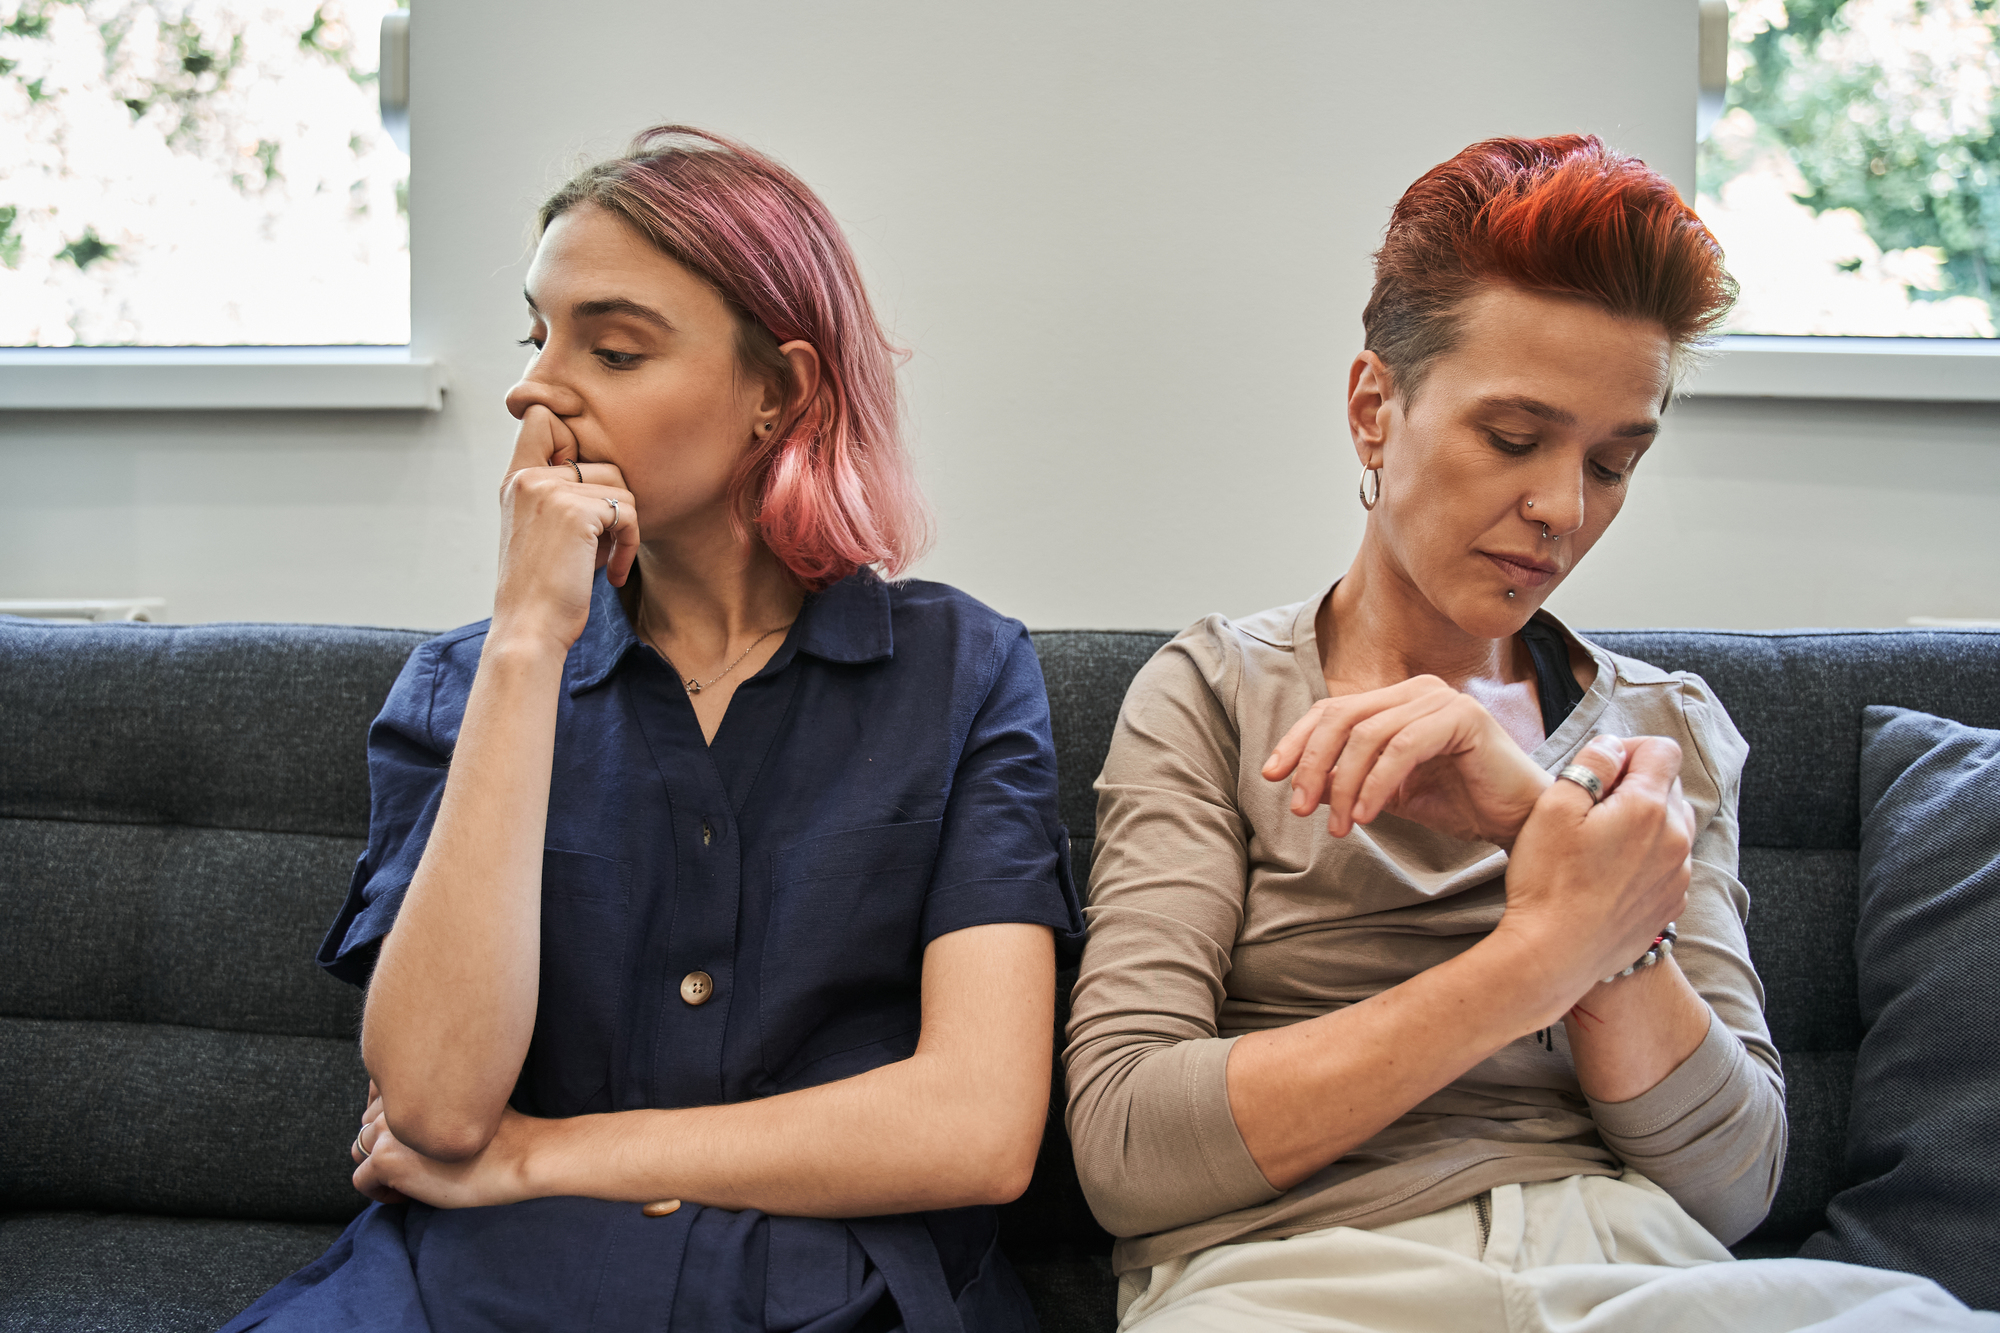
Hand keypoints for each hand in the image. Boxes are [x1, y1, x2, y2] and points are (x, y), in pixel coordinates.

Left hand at [350, 1081, 542, 1209]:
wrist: (518, 1155)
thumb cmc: (501, 1131)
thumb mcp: (464, 1101)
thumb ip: (432, 1097)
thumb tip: (400, 1116)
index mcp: (415, 1077)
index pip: (379, 1099)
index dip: (397, 1125)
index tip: (420, 1142)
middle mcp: (395, 1098)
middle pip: (368, 1127)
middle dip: (388, 1147)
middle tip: (423, 1163)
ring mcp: (388, 1127)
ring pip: (361, 1151)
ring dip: (382, 1168)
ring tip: (416, 1178)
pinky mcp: (386, 1159)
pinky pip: (362, 1180)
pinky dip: (381, 1192)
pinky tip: (412, 1193)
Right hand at [491, 404, 640, 656]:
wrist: (529, 629)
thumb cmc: (541, 589)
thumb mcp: (540, 532)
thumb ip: (560, 497)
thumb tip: (607, 475)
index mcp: (516, 480)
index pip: (540, 416)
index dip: (571, 431)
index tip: (582, 468)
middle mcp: (529, 478)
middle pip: (602, 463)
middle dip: (612, 508)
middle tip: (597, 547)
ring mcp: (550, 490)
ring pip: (620, 488)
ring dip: (623, 529)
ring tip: (601, 561)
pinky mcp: (576, 512)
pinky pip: (627, 513)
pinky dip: (629, 545)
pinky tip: (611, 573)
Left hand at [1261, 676, 1550, 846]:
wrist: (1519, 820)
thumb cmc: (1459, 803)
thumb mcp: (1388, 792)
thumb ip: (1349, 780)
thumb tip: (1300, 785)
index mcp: (1397, 700)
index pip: (1331, 711)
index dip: (1297, 742)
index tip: (1271, 777)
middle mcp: (1416, 690)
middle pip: (1341, 717)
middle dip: (1312, 763)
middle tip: (1300, 808)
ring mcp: (1440, 699)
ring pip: (1367, 735)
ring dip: (1344, 784)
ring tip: (1338, 825)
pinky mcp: (1462, 717)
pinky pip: (1401, 748)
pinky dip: (1376, 784)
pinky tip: (1365, 816)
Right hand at [1496, 734, 1695, 1019]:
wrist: (1555, 955)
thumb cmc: (1548, 881)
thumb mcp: (1554, 806)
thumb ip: (1591, 764)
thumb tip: (1612, 747)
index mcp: (1649, 807)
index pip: (1662, 750)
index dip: (1629, 748)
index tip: (1600, 768)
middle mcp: (1676, 839)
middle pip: (1669, 787)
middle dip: (1634, 785)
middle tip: (1591, 806)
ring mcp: (1677, 875)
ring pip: (1670, 827)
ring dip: (1642, 823)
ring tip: (1598, 843)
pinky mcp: (1670, 904)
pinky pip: (1667, 864)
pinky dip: (1645, 859)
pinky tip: (1607, 874)